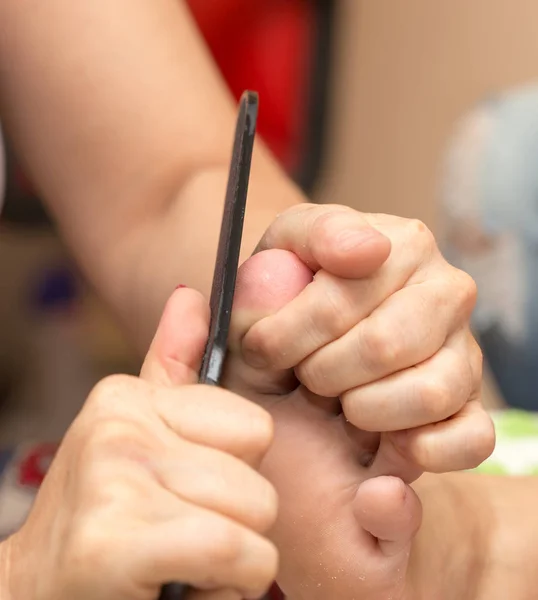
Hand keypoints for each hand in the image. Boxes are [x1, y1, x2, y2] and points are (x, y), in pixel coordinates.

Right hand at [4, 288, 277, 599]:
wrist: (34, 596)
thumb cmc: (102, 517)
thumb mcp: (135, 434)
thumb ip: (170, 363)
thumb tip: (191, 294)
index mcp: (129, 398)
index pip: (255, 428)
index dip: (236, 471)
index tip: (192, 492)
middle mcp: (119, 427)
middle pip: (259, 478)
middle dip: (236, 521)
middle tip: (183, 536)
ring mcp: (115, 480)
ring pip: (257, 517)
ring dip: (236, 559)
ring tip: (182, 561)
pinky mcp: (115, 543)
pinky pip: (237, 555)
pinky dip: (230, 587)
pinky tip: (181, 585)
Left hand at [223, 205, 493, 598]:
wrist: (300, 351)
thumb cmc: (289, 300)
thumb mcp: (281, 256)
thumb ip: (312, 238)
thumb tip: (367, 250)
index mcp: (404, 244)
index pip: (345, 294)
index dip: (288, 331)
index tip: (259, 346)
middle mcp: (446, 293)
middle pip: (382, 346)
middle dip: (319, 372)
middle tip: (299, 374)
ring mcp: (464, 353)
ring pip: (428, 392)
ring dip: (362, 409)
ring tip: (338, 401)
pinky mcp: (470, 410)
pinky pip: (472, 438)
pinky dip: (428, 449)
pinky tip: (386, 443)